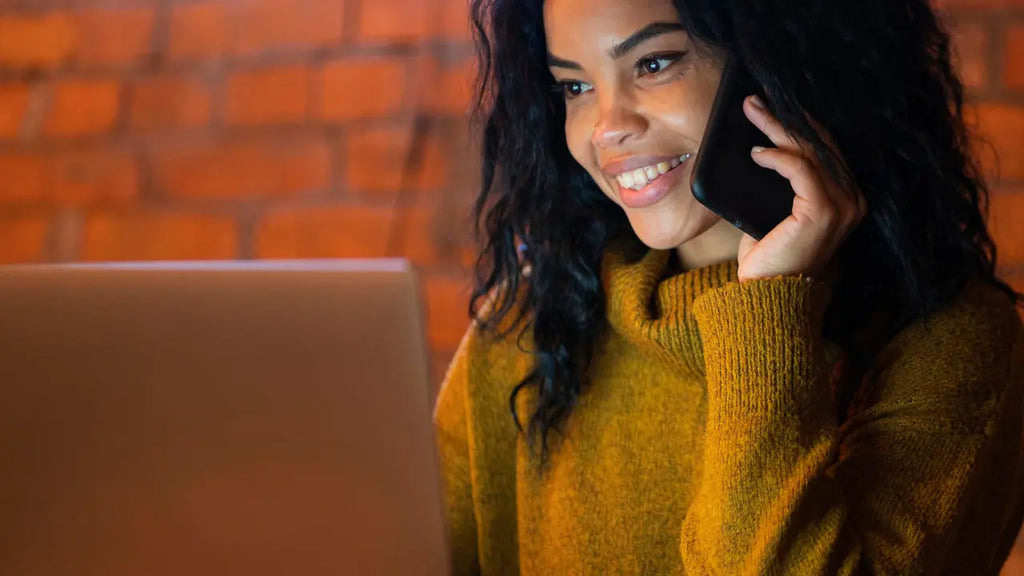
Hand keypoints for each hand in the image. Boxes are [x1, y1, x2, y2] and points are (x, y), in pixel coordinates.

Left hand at [735, 95, 866, 283]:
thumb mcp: (774, 214)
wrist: (768, 296)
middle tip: (754, 101)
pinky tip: (757, 153)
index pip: (825, 150)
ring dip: (777, 129)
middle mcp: (852, 200)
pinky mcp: (824, 211)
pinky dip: (778, 157)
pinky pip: (802, 170)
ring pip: (810, 152)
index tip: (770, 107)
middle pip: (819, 145)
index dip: (799, 125)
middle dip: (784, 119)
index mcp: (845, 199)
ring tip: (751, 112)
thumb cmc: (769, 259)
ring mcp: (843, 205)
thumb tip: (758, 151)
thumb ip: (779, 187)